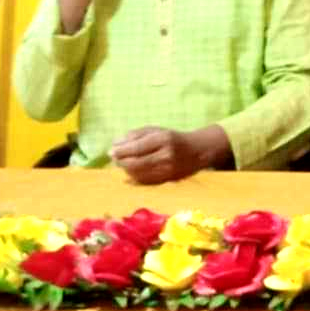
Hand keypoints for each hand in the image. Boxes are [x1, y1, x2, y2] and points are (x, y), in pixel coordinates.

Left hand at [110, 125, 228, 183]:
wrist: (198, 151)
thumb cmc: (174, 138)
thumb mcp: (157, 130)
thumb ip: (136, 134)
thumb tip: (116, 144)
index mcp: (164, 139)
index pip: (138, 147)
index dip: (122, 151)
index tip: (111, 151)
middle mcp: (166, 155)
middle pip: (137, 162)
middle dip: (121, 161)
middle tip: (114, 159)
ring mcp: (168, 169)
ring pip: (139, 173)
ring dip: (126, 169)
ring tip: (121, 163)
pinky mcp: (168, 180)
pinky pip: (146, 180)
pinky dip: (135, 176)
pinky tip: (131, 171)